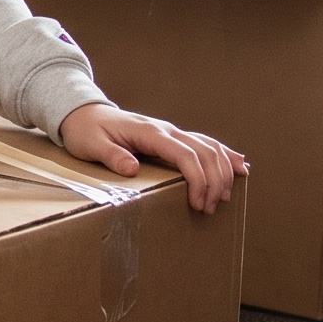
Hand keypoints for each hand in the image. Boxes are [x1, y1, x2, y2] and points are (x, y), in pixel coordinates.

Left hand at [57, 103, 245, 214]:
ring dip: (222, 172)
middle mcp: (166, 130)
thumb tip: (132, 168)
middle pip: (205, 152)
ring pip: (209, 146)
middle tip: (210, 209)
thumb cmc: (86, 131)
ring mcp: (171, 132)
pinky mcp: (171, 137)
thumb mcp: (91, 145)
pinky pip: (204, 143)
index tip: (198, 203)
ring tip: (223, 198)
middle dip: (214, 181)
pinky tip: (239, 166)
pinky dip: (224, 155)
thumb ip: (111, 155)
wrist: (83, 112)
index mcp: (150, 133)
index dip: (198, 179)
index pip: (186, 154)